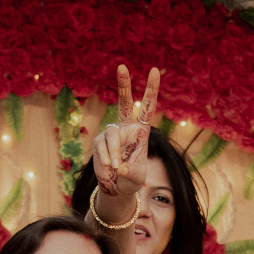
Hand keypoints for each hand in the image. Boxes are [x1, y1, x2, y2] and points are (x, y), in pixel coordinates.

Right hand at [93, 64, 161, 198]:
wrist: (117, 186)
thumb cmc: (132, 179)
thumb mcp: (136, 178)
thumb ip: (131, 173)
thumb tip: (119, 168)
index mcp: (141, 131)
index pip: (147, 107)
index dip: (151, 90)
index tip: (154, 71)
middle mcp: (126, 127)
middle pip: (124, 102)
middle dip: (123, 84)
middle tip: (122, 66)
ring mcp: (111, 133)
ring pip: (111, 135)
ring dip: (113, 152)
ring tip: (115, 167)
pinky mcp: (99, 141)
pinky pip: (101, 145)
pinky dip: (105, 157)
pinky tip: (109, 167)